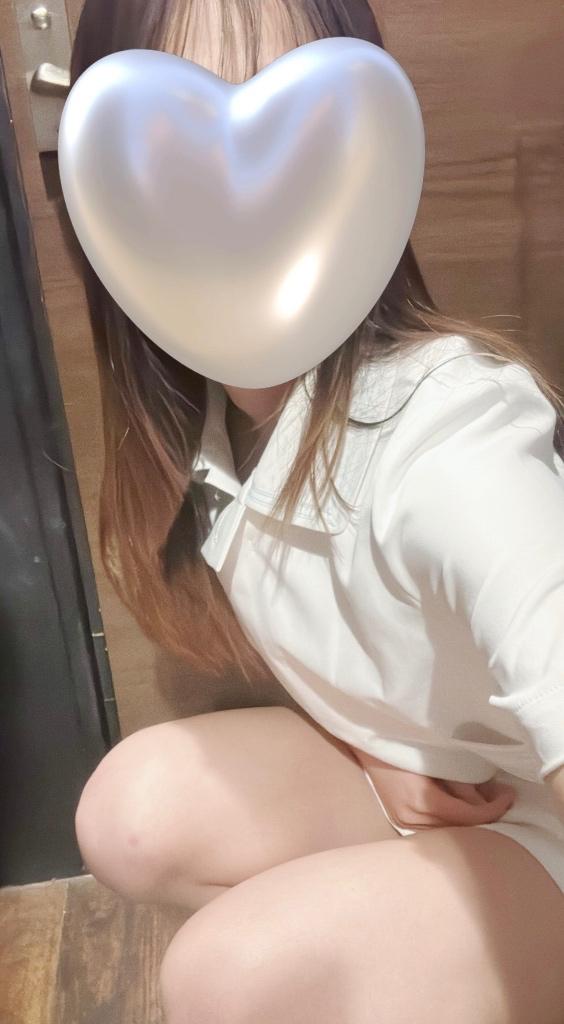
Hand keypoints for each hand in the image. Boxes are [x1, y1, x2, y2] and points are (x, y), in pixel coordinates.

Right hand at [355, 753, 515, 829]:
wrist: (368, 737)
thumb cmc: (404, 740)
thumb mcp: (438, 757)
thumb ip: (462, 781)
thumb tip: (488, 797)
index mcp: (422, 800)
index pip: (468, 817)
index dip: (494, 809)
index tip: (509, 796)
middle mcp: (412, 818)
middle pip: (460, 829)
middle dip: (485, 815)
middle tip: (503, 798)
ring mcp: (403, 821)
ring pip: (448, 832)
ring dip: (469, 820)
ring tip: (486, 802)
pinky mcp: (399, 820)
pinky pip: (434, 828)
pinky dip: (452, 821)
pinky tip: (463, 808)